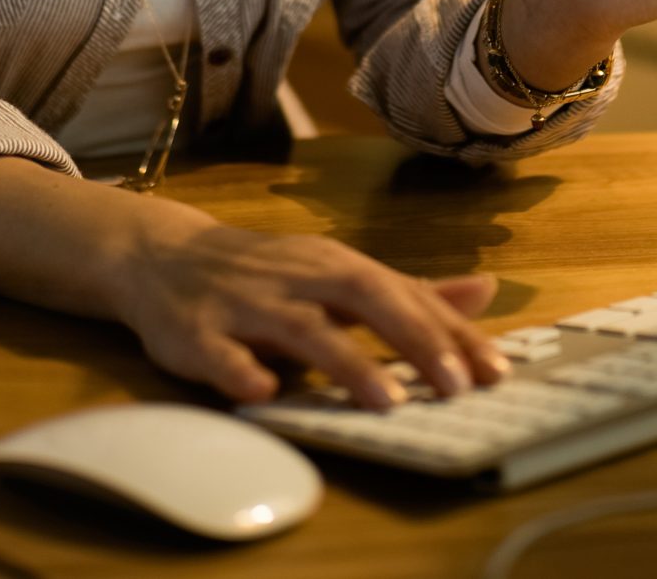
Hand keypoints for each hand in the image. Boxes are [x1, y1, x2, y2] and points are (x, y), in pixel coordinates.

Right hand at [114, 208, 508, 410]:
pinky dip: (242, 371)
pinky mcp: (195, 332)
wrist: (161, 255)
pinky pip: (220, 354)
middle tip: (457, 386)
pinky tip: (265, 393)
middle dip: (413, 339)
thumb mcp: (337, 275)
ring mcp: (245, 303)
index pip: (404, 295)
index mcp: (335, 265)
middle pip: (363, 297)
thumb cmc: (264, 273)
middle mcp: (297, 277)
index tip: (494, 371)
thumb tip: (485, 292)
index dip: (451, 333)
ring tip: (388, 401)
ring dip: (346, 363)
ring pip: (301, 329)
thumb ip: (408, 292)